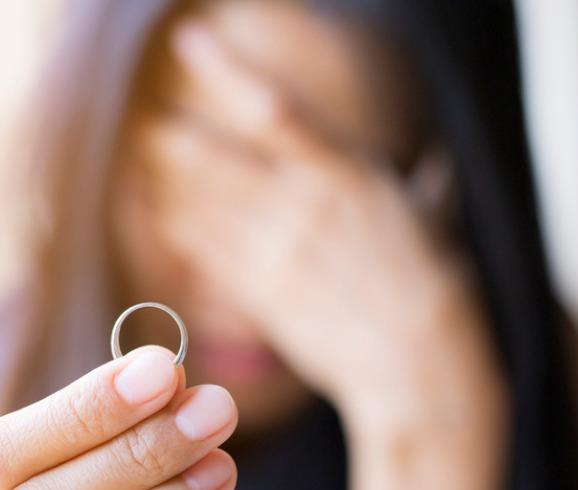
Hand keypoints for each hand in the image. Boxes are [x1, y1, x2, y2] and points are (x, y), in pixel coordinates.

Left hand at [137, 21, 502, 437]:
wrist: (418, 361)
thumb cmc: (436, 284)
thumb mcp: (436, 217)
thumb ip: (426, 182)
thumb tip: (438, 158)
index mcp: (343, 175)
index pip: (271, 110)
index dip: (224, 70)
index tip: (189, 40)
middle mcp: (298, 208)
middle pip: (212, 161)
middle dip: (173, 140)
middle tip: (150, 125)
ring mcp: (273, 254)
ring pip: (197, 208)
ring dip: (162, 183)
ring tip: (139, 164)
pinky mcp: (259, 296)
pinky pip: (201, 256)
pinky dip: (175, 233)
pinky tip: (157, 216)